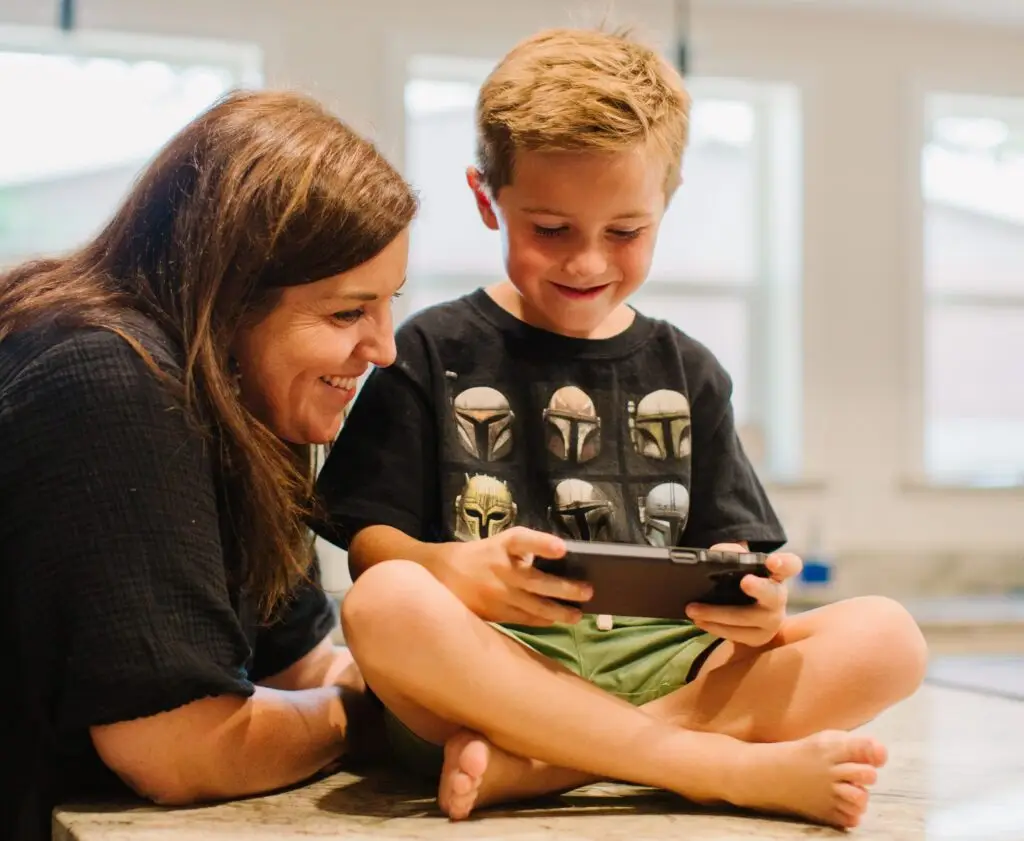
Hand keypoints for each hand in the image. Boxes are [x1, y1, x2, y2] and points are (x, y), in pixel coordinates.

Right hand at [432, 527, 592, 625]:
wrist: (438, 573)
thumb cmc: (477, 556)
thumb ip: (522, 554)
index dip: (542, 544)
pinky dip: (541, 620)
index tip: (563, 548)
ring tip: (577, 616)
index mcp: (501, 545)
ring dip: (558, 612)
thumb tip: (559, 564)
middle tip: (588, 591)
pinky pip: (522, 618)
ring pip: (533, 606)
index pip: (523, 540)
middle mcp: (500, 568)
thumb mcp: (497, 545)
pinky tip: (555, 621)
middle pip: (536, 580)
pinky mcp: (493, 611)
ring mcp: (496, 593)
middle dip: (564, 588)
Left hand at [684, 543, 801, 647]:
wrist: (749, 611)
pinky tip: (698, 621)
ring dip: (716, 613)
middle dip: (759, 588)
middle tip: (745, 581)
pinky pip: (736, 635)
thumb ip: (729, 553)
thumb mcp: (738, 564)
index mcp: (777, 575)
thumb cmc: (742, 581)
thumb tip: (716, 553)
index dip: (784, 563)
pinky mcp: (758, 638)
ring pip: (746, 618)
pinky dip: (714, 627)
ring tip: (692, 608)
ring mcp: (771, 621)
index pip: (790, 565)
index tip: (772, 560)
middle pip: (773, 595)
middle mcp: (778, 598)